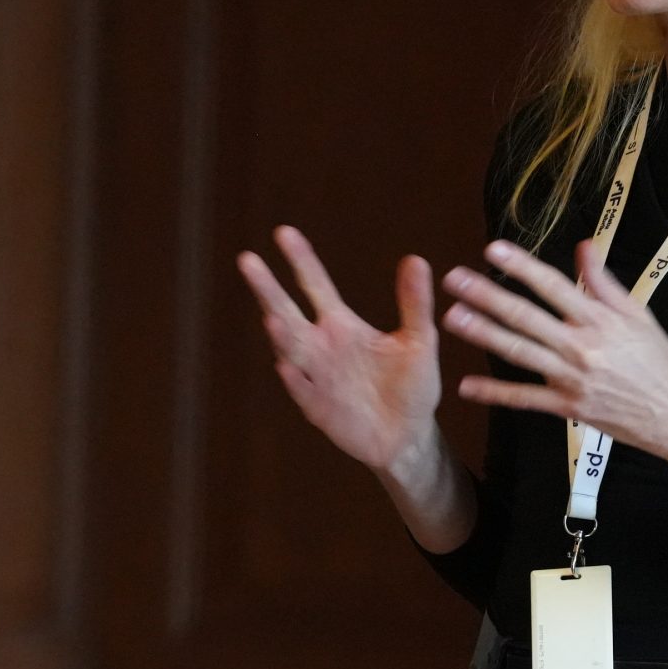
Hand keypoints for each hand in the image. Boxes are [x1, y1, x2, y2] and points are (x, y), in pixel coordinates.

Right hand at [235, 226, 441, 473]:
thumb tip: (416, 259)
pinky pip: (303, 391)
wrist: (408, 436)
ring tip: (271, 316)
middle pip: (288, 311)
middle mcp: (321, 347)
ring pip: (290, 350)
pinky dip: (295, 380)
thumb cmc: (411, 386)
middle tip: (247, 259)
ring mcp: (316, 377)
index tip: (283, 232)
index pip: (315, 286)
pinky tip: (287, 366)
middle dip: (268, 288)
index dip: (301, 260)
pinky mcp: (319, 409)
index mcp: (341, 326)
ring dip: (280, 334)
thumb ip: (414, 304)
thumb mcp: (419, 342)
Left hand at [439, 238, 667, 460]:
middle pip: (527, 316)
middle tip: (454, 279)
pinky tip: (467, 386)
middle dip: (487, 295)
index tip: (494, 249)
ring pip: (520, 352)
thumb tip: (584, 245)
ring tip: (453, 317)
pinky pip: (525, 399)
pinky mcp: (568, 408)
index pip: (554, 286)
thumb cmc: (659, 361)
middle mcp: (582, 347)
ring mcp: (572, 379)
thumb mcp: (639, 315)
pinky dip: (496, 393)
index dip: (523, 266)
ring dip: (484, 334)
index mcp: (600, 320)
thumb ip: (605, 282)